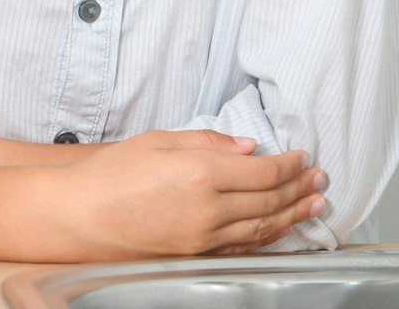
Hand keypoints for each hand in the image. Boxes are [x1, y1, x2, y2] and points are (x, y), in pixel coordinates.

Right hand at [44, 129, 327, 259]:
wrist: (78, 217)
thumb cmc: (109, 175)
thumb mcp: (156, 141)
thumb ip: (206, 142)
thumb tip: (247, 147)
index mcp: (200, 174)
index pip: (263, 171)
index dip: (289, 164)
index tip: (303, 157)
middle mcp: (209, 210)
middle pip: (269, 201)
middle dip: (299, 189)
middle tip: (320, 180)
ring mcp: (204, 239)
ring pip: (263, 229)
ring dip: (293, 215)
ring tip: (314, 206)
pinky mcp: (196, 257)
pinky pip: (243, 248)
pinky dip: (268, 238)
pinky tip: (281, 231)